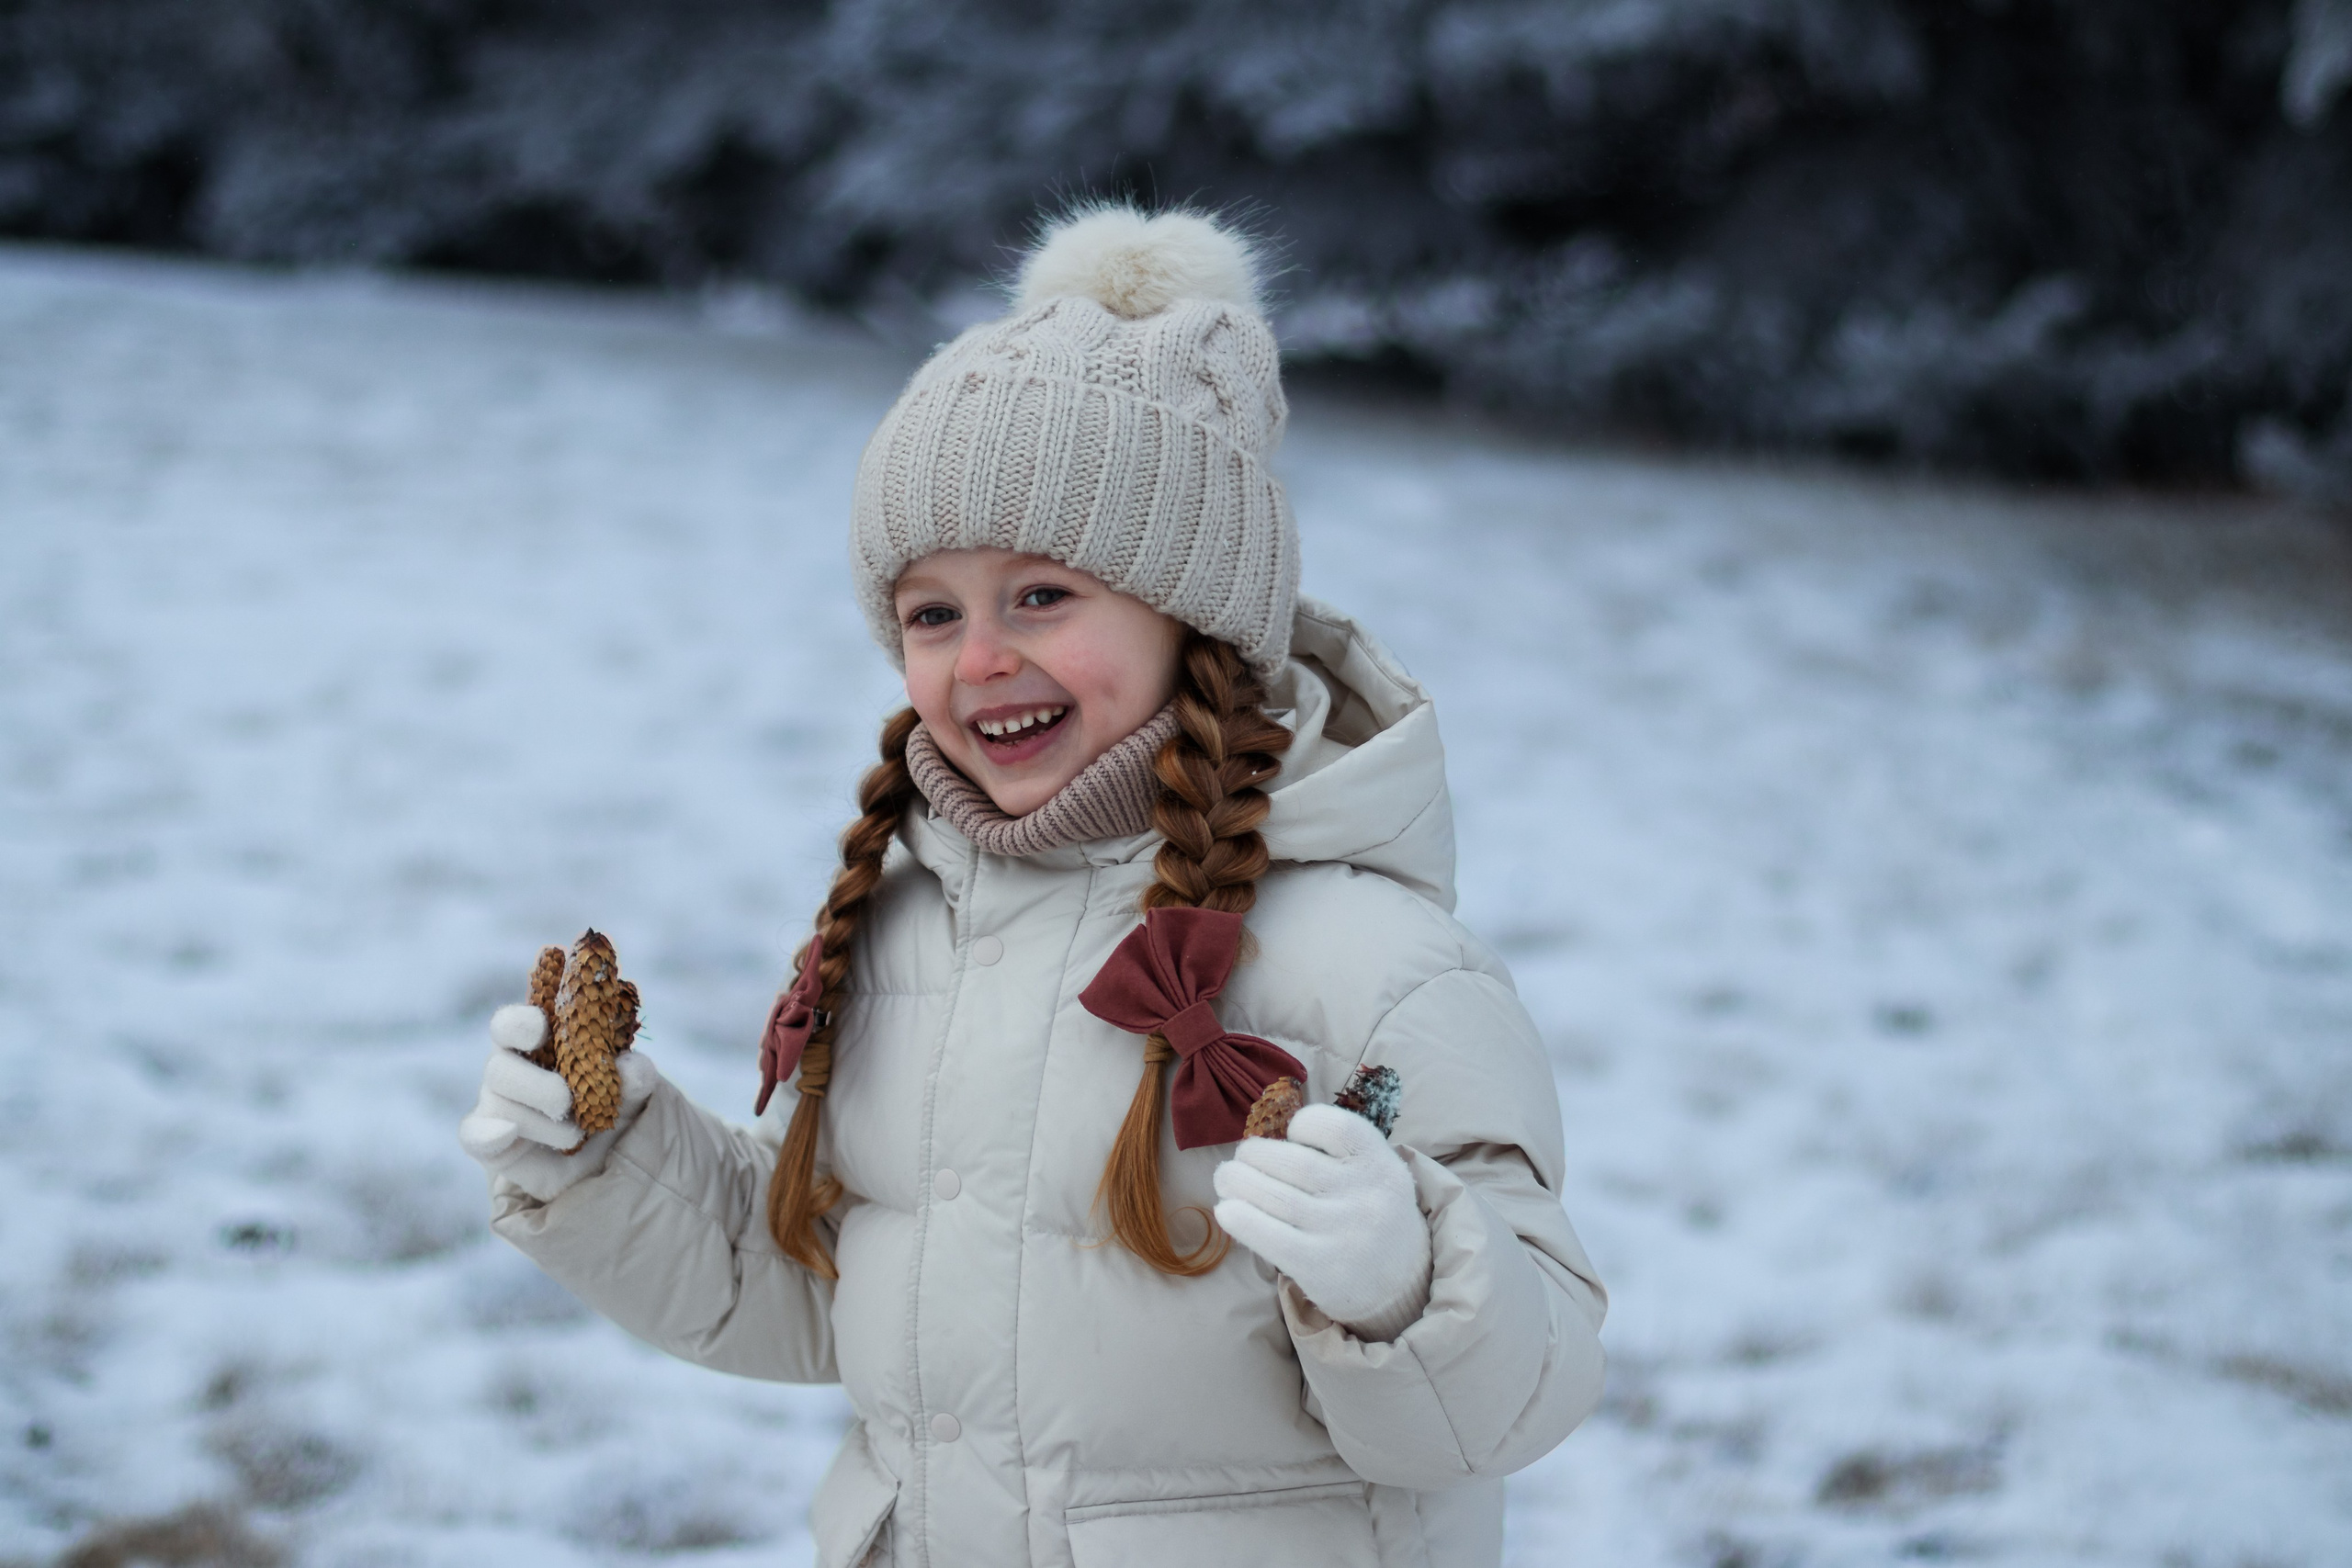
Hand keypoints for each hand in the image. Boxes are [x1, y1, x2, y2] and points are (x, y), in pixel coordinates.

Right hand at [458, 1004, 658, 1201]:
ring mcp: (500, 1107)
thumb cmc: (615, 1105)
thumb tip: (630, 1068)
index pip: (510, 1025)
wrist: (613, 1157)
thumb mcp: (636, 1089)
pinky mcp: (496, 1144)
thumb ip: (636, 1074)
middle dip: (536, 1086)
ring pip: (497, 1104)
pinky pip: (473, 1136)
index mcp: (540, 1044)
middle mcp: (513, 1071)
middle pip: (499, 1068)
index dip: (518, 1023)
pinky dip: (486, 1135)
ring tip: (575, 1135)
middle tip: (567, 1102)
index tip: (541, 1029)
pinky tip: (508, 1134)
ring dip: (540, 1122)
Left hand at [1212, 1103, 1432, 1341]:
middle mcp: (1367, 1197)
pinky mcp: (1321, 1267)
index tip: (1290, 1133)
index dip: (1305, 1123)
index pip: (1338, 1128)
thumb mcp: (1372, 1178)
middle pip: (1296, 1163)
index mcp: (1381, 1166)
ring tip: (1226, 1179)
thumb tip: (1264, 1140)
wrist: (1400, 1285)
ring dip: (1238, 1183)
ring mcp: (1345, 1234)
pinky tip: (1226, 1211)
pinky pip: (1271, 1237)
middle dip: (1255, 1154)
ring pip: (1277, 1197)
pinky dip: (1242, 1220)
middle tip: (1241, 1158)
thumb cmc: (1368, 1217)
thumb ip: (1334, 1155)